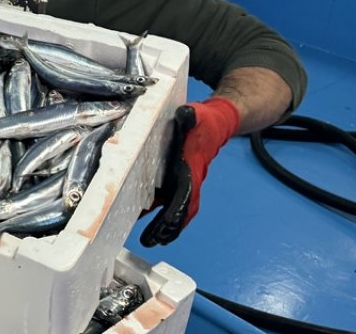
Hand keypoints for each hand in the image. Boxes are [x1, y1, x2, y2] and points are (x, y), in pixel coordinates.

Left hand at [140, 97, 240, 245]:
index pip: (186, 193)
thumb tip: (185, 113)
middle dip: (168, 227)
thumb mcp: (195, 115)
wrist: (214, 125)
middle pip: (180, 210)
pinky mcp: (175, 181)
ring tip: (148, 240)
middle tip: (152, 241)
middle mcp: (188, 181)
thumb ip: (189, 116)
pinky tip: (141, 219)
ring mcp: (182, 183)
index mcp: (191, 169)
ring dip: (162, 226)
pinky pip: (167, 202)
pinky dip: (157, 214)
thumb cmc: (203, 122)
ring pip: (174, 210)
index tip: (168, 222)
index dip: (178, 209)